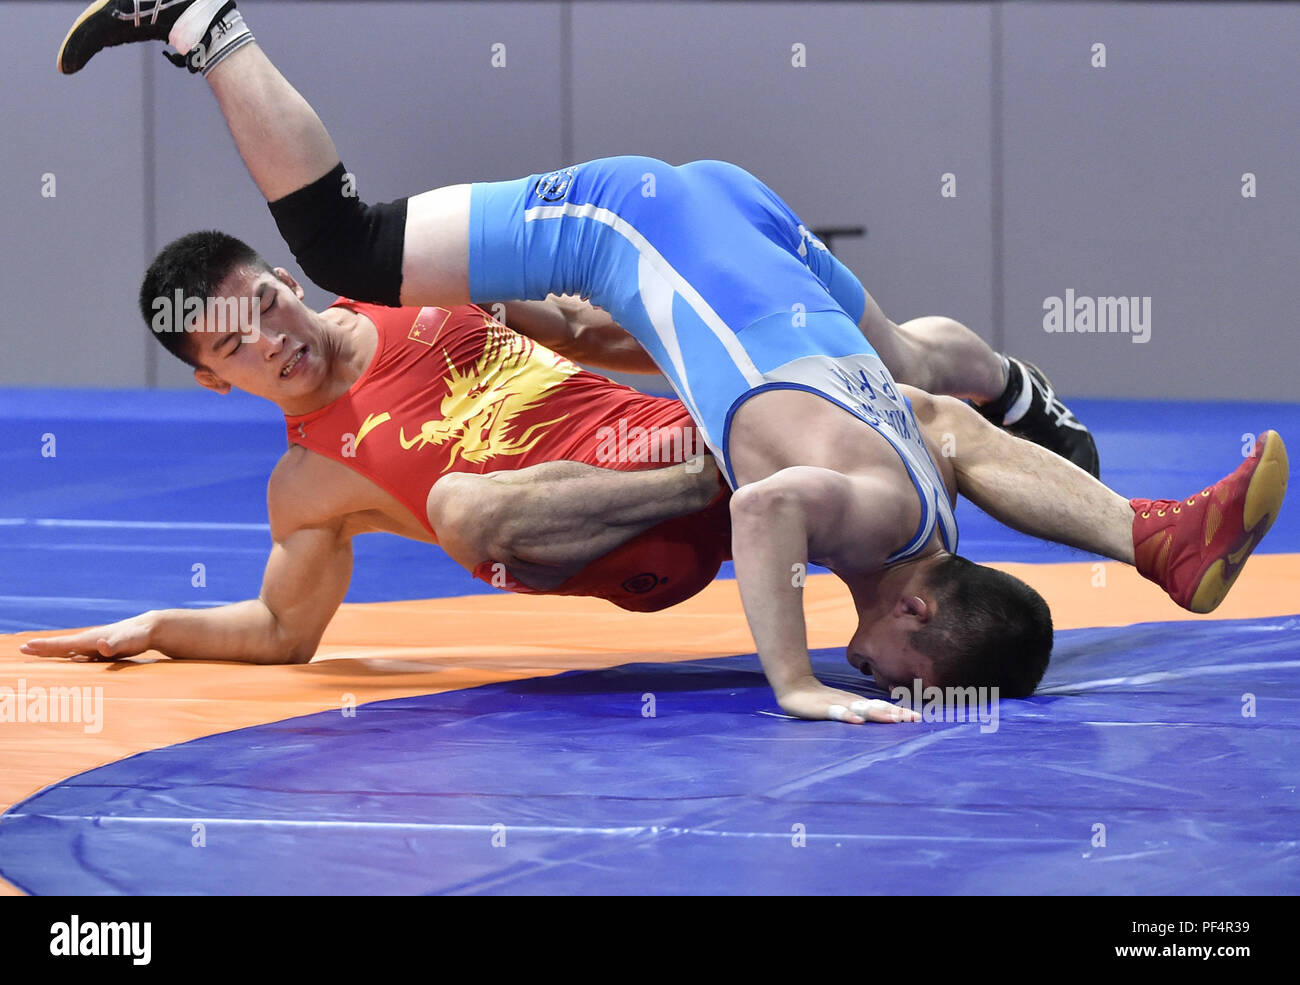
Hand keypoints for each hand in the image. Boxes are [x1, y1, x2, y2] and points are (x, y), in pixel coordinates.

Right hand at [20, 613, 156, 660]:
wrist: (150, 629)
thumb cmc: (138, 636)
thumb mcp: (127, 642)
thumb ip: (114, 645)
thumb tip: (102, 646)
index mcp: (91, 639)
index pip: (64, 644)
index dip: (46, 646)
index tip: (27, 646)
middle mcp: (91, 641)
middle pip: (63, 646)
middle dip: (43, 648)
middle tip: (22, 649)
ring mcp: (96, 645)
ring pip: (71, 649)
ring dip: (54, 651)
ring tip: (38, 652)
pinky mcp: (104, 649)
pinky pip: (83, 654)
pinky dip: (71, 656)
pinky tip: (69, 660)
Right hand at [776, 677, 920, 723]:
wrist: (794, 687)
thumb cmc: (820, 700)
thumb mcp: (842, 707)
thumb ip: (858, 711)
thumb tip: (881, 717)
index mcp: (857, 703)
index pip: (883, 707)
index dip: (899, 712)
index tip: (918, 718)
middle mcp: (852, 703)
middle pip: (877, 708)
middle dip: (896, 714)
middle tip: (914, 719)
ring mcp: (838, 705)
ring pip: (861, 709)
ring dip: (878, 714)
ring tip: (893, 720)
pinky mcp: (823, 709)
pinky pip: (837, 713)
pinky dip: (848, 717)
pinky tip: (858, 721)